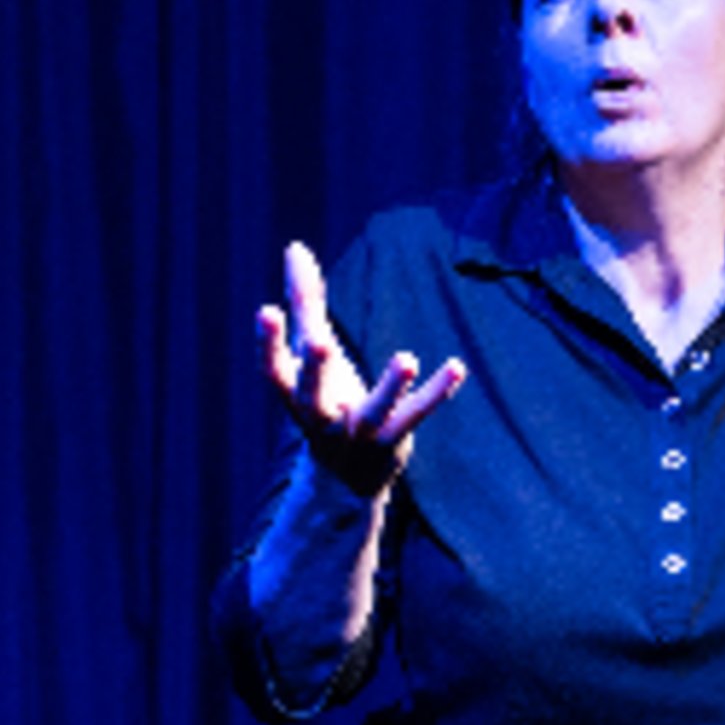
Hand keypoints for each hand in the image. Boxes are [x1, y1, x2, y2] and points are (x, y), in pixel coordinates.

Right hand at [256, 241, 465, 494]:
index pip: (274, 371)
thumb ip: (306, 301)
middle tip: (319, 341)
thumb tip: (295, 246)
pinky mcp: (393, 440)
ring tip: (407, 358)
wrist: (346, 478)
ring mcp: (359, 433)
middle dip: (315, 370)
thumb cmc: (326, 398)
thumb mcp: (313, 351)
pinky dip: (437, 392)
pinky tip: (457, 367)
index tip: (266, 311)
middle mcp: (322, 418)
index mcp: (295, 396)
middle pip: (314, 396)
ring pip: (375, 411)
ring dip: (391, 386)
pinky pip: (415, 415)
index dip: (267, 343)